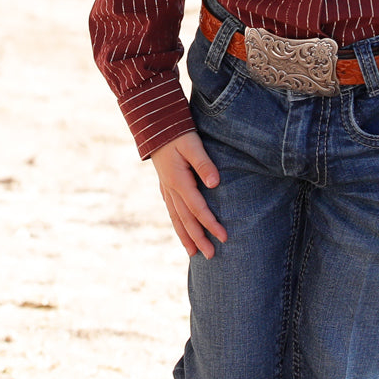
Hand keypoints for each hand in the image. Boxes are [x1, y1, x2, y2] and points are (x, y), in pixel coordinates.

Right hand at [150, 131, 227, 258]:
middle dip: (198, 239)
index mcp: (178, 181)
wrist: (154, 123)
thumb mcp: (192, 144)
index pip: (198, 209)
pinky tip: (180, 228)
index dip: (211, 224)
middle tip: (210, 256)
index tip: (224, 237)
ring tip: (193, 253)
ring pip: (176, 217)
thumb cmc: (176, 131)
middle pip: (186, 219)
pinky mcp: (165, 183)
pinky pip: (171, 209)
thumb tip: (215, 184)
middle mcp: (171, 188)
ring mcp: (166, 187)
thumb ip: (204, 164)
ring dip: (185, 236)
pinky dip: (177, 222)